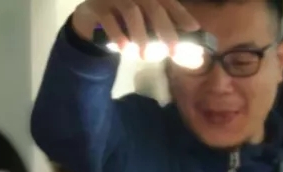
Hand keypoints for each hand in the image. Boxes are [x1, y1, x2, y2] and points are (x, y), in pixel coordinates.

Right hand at [72, 0, 200, 50]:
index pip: (167, 1)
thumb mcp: (144, 25)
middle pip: (153, 6)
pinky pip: (108, 19)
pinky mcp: (96, 5)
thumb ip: (162, 35)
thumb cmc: (123, 22)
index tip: (193, 28)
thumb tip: (189, 53)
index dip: (181, 14)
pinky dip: (118, 35)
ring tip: (145, 56)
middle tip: (173, 51)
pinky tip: (123, 49)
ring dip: (141, 36)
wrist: (89, 17)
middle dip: (165, 29)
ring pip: (132, 11)